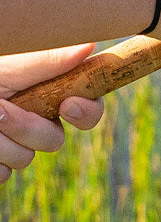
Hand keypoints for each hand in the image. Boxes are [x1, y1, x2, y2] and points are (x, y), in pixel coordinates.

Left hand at [0, 44, 104, 185]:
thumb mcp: (10, 67)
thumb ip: (48, 62)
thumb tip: (90, 46)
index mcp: (45, 95)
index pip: (86, 109)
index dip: (86, 112)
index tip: (68, 105)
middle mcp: (35, 121)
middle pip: (55, 141)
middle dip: (27, 127)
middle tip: (0, 110)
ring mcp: (14, 147)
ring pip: (25, 159)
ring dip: (0, 142)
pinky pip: (2, 175)